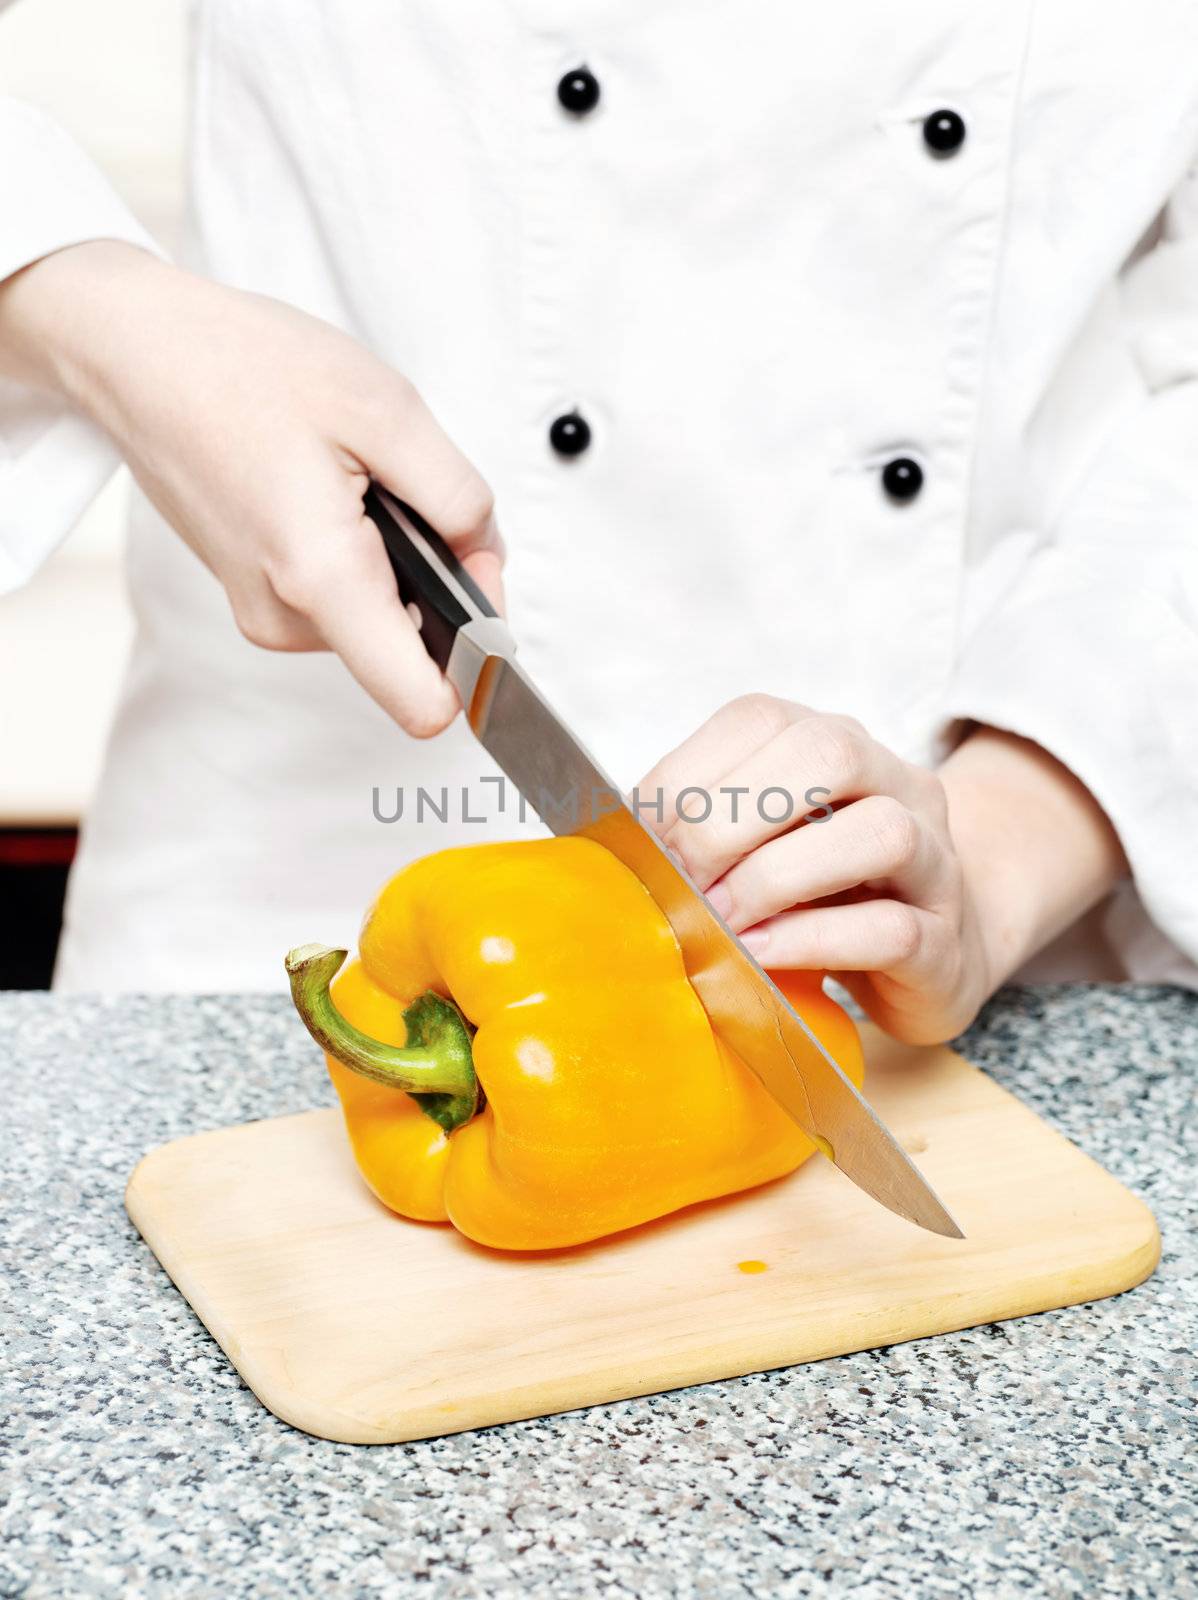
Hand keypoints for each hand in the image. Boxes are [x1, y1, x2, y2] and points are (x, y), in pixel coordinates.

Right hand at [0, 242, 498, 735]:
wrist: (138, 355)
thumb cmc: (244, 368)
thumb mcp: (387, 411)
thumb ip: (459, 499)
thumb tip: (487, 560)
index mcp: (322, 579)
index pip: (423, 703)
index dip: (477, 662)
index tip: (483, 594)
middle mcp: (285, 618)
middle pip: (411, 649)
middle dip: (437, 579)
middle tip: (406, 490)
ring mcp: (263, 611)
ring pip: (377, 617)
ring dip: (394, 557)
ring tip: (349, 476)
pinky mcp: (254, 594)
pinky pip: (339, 597)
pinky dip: (357, 551)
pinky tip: (324, 486)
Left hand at [640, 696, 1126, 1044]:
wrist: (937, 952)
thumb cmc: (828, 895)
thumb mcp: (761, 844)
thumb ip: (702, 829)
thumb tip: (620, 846)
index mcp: (835, 744)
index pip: (761, 720)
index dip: (692, 775)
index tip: (647, 839)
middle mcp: (895, 784)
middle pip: (829, 753)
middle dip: (732, 819)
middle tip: (684, 882)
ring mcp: (933, 860)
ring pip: (879, 833)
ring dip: (777, 879)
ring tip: (724, 923)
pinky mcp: (944, 941)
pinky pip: (891, 928)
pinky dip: (811, 941)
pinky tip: (761, 954)